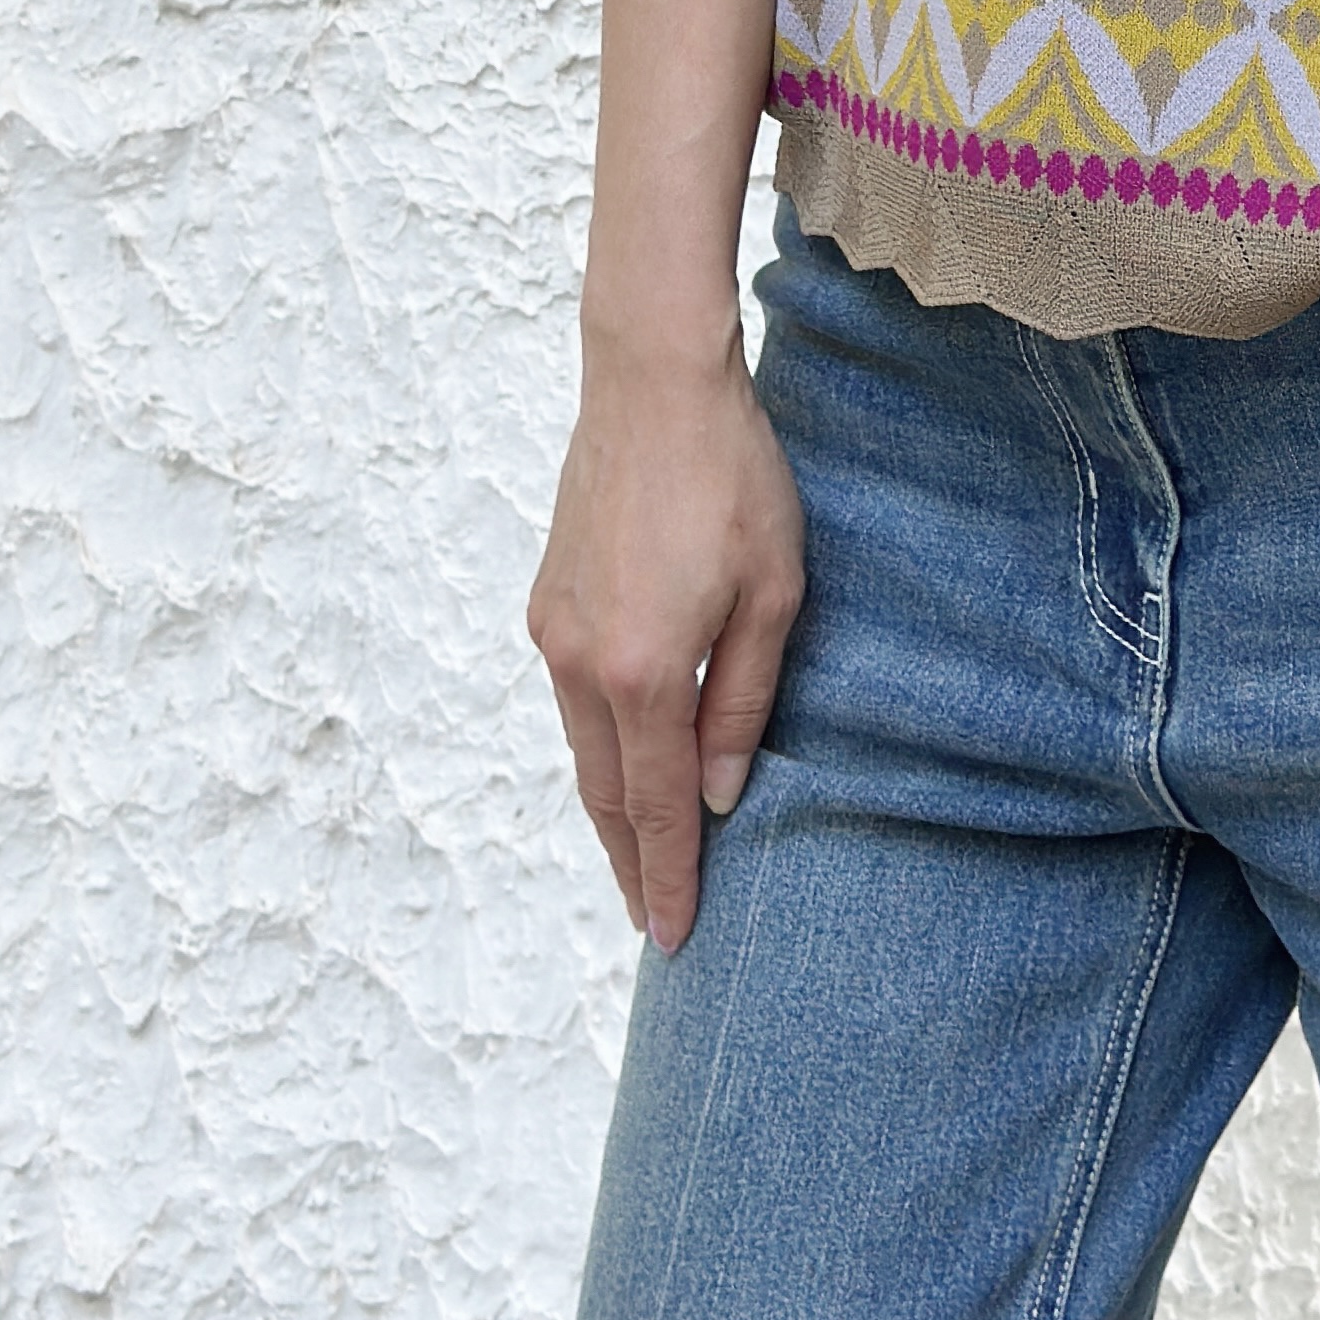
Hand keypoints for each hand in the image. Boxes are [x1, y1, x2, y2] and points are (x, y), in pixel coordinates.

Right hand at [526, 325, 805, 952]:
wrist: (653, 381)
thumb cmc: (732, 477)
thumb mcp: (773, 592)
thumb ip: (743, 702)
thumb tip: (718, 795)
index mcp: (644, 671)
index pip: (653, 807)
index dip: (669, 876)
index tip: (673, 938)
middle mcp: (581, 663)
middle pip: (604, 793)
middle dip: (632, 861)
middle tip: (655, 918)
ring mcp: (554, 630)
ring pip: (581, 748)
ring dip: (610, 806)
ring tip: (642, 854)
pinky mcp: (547, 599)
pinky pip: (571, 699)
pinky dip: (597, 745)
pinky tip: (623, 758)